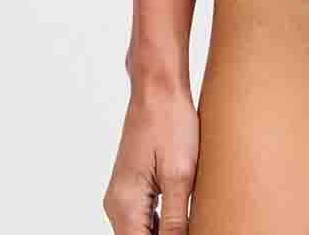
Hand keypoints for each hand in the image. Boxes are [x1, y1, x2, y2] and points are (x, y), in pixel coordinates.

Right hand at [103, 82, 198, 232]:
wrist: (158, 88)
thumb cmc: (170, 123)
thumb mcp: (180, 176)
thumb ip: (177, 221)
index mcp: (126, 205)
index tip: (188, 232)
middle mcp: (117, 205)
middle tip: (191, 226)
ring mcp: (122, 196)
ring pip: (141, 233)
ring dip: (163, 234)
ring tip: (189, 224)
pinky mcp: (132, 188)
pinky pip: (143, 219)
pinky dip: (160, 225)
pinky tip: (182, 220)